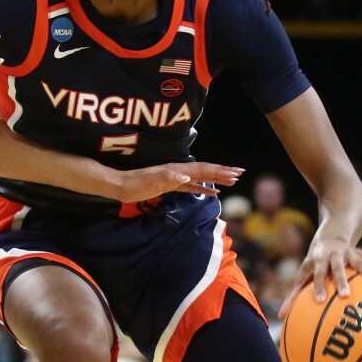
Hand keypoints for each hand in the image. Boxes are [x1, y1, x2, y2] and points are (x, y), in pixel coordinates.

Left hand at [107, 162, 244, 202]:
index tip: (235, 172)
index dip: (219, 171)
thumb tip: (187, 177)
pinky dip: (204, 188)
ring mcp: (175, 178)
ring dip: (216, 179)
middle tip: (240, 173)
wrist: (120, 186)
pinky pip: (192, 187)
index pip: (203, 169)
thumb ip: (169, 177)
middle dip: (223, 172)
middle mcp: (178, 172)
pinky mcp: (170, 186)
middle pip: (205, 171)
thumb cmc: (134, 184)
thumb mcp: (151, 180)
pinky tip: (211, 192)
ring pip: (201, 178)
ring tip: (231, 180)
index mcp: (177, 170)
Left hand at [280, 238, 361, 316]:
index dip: (318, 286)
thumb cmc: (316, 262)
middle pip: (337, 267)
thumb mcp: (304, 274)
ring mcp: (350, 254)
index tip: (320, 300)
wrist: (333, 233)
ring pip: (360, 262)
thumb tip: (280, 317)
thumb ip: (293, 296)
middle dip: (341, 280)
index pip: (316, 274)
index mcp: (318, 261)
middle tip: (345, 295)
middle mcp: (334, 256)